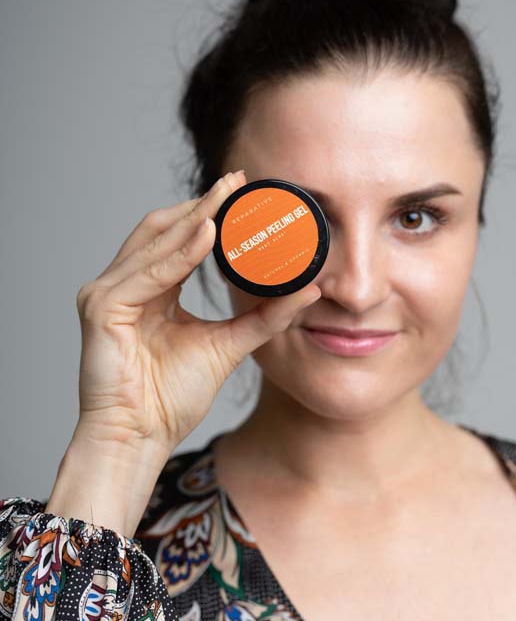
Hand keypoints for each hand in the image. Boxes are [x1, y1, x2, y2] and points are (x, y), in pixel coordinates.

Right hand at [73, 170, 320, 467]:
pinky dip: (178, 254)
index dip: (206, 212)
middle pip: (161, 230)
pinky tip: (207, 235)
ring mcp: (106, 295)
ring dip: (192, 219)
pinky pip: (146, 273)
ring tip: (226, 199)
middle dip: (200, 204)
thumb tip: (308, 291)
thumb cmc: (170, 399)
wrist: (141, 438)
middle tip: (235, 182)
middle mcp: (122, 286)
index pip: (176, 239)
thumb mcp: (227, 346)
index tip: (240, 189)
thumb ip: (264, 318)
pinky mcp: (101, 309)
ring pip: (153, 243)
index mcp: (147, 291)